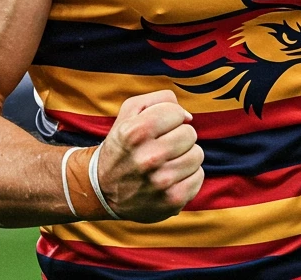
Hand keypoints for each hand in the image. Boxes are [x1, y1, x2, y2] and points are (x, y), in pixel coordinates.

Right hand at [96, 90, 205, 221]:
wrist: (102, 189)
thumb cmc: (122, 144)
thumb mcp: (129, 112)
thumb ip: (161, 100)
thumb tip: (188, 117)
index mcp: (136, 132)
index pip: (177, 113)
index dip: (170, 118)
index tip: (158, 128)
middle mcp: (148, 158)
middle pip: (190, 134)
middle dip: (179, 137)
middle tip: (163, 146)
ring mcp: (161, 182)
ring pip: (197, 155)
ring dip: (185, 156)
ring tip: (167, 162)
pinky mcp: (171, 201)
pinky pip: (198, 177)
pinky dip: (188, 175)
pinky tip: (172, 177)